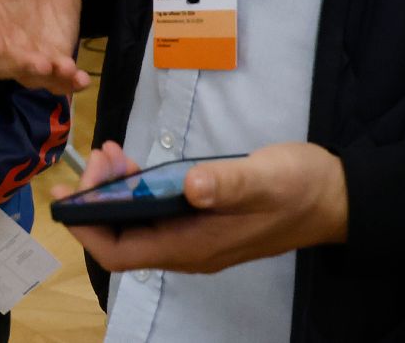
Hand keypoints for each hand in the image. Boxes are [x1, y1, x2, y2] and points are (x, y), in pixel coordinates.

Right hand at [0, 0, 87, 94]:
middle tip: (39, 64)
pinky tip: (81, 79)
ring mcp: (24, 54)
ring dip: (47, 77)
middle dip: (19, 65)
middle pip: (1, 63)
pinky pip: (56, 78)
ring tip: (66, 70)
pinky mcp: (50, 59)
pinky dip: (68, 82)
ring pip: (29, 75)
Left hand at [54, 140, 347, 274]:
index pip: (121, 253)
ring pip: (137, 222)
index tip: (69, 195)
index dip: (87, 229)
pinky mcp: (203, 220)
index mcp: (195, 246)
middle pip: (123, 236)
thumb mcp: (263, 179)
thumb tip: (192, 187)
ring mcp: (196, 236)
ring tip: (113, 151)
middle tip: (100, 154)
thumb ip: (227, 184)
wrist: (335, 196)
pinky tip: (135, 163)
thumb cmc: (299, 187)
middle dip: (98, 199)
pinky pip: (155, 212)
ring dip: (116, 191)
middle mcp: (189, 249)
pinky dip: (137, 189)